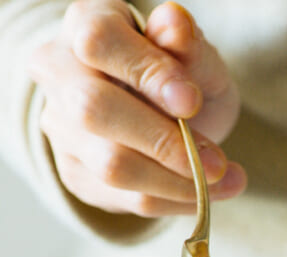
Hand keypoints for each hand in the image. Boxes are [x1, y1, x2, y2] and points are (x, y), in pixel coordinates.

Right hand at [29, 0, 245, 216]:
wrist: (166, 118)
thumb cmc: (179, 77)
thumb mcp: (196, 57)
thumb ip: (188, 44)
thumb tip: (175, 26)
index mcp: (85, 24)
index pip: (100, 42)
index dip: (147, 73)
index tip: (192, 101)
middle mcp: (59, 74)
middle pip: (93, 110)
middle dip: (164, 143)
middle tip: (218, 162)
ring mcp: (62, 128)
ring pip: (112, 166)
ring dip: (178, 182)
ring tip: (226, 179)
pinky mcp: (78, 175)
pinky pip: (129, 199)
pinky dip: (176, 201)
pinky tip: (209, 194)